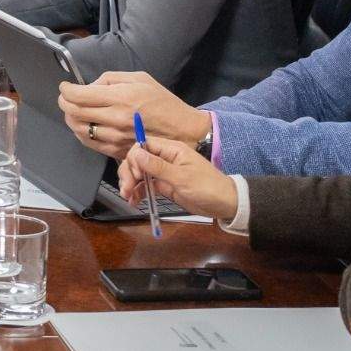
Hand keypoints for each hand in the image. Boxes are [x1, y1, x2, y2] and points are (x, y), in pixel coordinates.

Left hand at [56, 70, 207, 157]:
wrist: (182, 131)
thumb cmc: (162, 102)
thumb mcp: (139, 79)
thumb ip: (111, 80)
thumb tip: (90, 86)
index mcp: (120, 98)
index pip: (79, 96)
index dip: (66, 90)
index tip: (65, 87)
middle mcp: (115, 120)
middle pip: (74, 113)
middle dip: (64, 103)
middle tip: (65, 97)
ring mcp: (115, 138)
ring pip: (79, 130)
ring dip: (70, 119)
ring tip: (72, 110)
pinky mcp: (117, 151)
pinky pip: (90, 144)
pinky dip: (81, 133)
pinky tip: (84, 125)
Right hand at [119, 136, 239, 225]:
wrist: (224, 204)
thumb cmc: (207, 187)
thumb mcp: (182, 177)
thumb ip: (158, 166)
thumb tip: (136, 153)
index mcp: (171, 149)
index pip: (143, 145)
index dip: (134, 158)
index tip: (135, 175)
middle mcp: (165, 158)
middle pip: (138, 159)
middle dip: (129, 173)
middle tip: (126, 190)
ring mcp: (164, 172)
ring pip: (139, 173)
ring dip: (130, 183)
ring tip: (128, 197)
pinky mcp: (164, 186)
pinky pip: (145, 186)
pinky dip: (138, 192)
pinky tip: (133, 201)